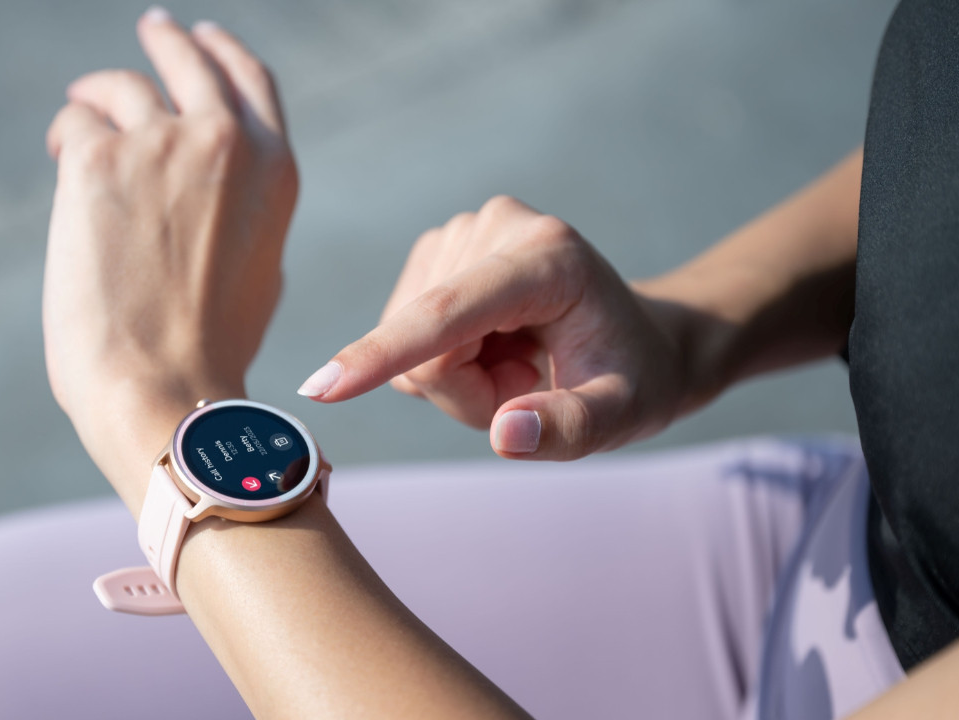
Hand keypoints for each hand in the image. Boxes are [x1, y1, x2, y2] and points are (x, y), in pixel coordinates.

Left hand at [43, 10, 295, 425]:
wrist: (164, 386)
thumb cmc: (209, 349)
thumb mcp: (259, 268)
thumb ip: (245, 211)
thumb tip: (212, 188)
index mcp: (275, 170)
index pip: (250, 80)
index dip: (221, 51)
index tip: (198, 36)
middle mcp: (226, 141)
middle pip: (188, 59)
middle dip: (165, 39)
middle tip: (150, 28)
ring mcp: (162, 144)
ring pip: (121, 89)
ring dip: (97, 100)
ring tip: (79, 125)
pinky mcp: (99, 160)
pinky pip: (76, 124)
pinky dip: (67, 140)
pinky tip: (62, 166)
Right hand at [298, 196, 688, 459]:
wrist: (636, 339)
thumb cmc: (631, 378)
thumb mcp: (622, 417)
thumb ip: (569, 428)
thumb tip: (506, 435)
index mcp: (548, 257)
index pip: (449, 312)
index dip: (385, 353)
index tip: (321, 389)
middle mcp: (497, 226)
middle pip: (425, 341)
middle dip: (463, 389)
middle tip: (526, 384)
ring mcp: (462, 232)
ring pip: (410, 342)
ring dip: (455, 377)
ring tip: (515, 363)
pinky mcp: (438, 250)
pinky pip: (406, 333)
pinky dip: (443, 360)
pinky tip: (492, 346)